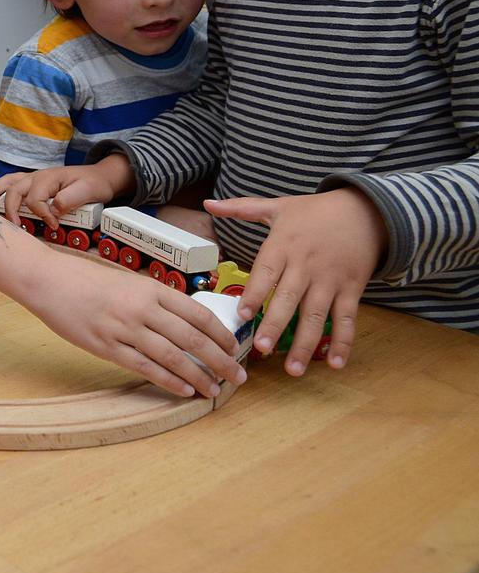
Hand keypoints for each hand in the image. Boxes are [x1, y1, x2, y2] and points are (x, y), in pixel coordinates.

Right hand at [0, 156, 132, 225]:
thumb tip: (52, 209)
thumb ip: (69, 199)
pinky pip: (12, 184)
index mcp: (48, 178)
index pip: (35, 200)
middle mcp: (37, 176)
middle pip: (14, 191)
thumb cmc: (94, 183)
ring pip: (8, 183)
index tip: (54, 226)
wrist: (101, 176)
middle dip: (11, 209)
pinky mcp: (34, 183)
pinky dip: (1, 190)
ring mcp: (34, 178)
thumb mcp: (87, 191)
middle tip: (16, 226)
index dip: (42, 215)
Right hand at [22, 247, 246, 397]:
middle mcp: (142, 308)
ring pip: (173, 357)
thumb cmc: (87, 280)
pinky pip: (145, 368)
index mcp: (151, 288)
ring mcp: (124, 329)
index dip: (221, 334)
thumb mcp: (127, 282)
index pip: (198, 314)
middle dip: (221, 361)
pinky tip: (185, 390)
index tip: (235, 348)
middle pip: (193, 339)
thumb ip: (154, 301)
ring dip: (199, 376)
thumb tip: (185, 324)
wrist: (49, 281)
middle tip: (238, 376)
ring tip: (214, 389)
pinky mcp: (106, 347)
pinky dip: (169, 381)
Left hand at [205, 187, 383, 373]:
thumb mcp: (278, 206)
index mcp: (283, 246)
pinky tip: (336, 364)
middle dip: (276, 325)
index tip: (242, 315)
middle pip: (289, 298)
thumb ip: (241, 209)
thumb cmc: (315, 210)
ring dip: (306, 343)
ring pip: (316, 315)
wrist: (365, 210)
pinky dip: (343, 341)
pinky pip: (347, 318)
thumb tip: (208, 203)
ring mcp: (330, 279)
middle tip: (262, 349)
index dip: (254, 293)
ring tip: (293, 368)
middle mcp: (306, 265)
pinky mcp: (352, 289)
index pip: (266, 271)